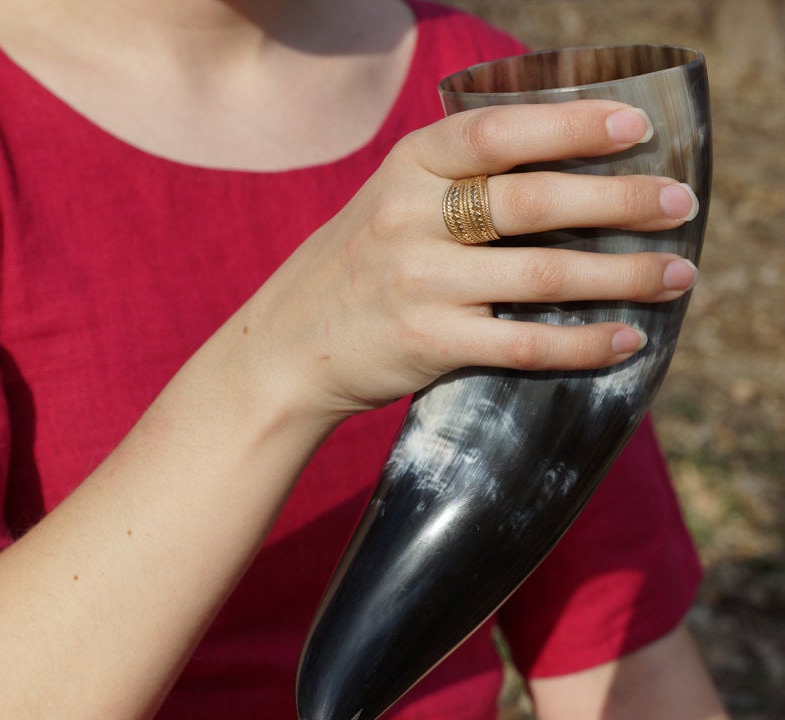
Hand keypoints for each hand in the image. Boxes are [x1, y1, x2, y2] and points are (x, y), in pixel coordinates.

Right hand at [230, 100, 699, 419]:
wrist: (286, 348)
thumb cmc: (352, 272)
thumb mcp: (390, 205)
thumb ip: (456, 187)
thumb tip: (565, 184)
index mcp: (405, 170)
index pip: (498, 134)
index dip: (572, 126)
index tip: (635, 129)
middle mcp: (411, 219)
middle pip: (533, 201)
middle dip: (619, 201)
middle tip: (679, 205)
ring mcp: (418, 282)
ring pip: (541, 273)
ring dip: (621, 275)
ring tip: (677, 276)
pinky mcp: (428, 343)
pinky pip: (523, 342)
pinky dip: (582, 343)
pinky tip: (626, 340)